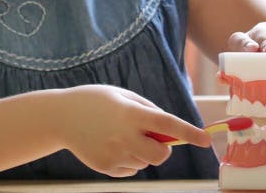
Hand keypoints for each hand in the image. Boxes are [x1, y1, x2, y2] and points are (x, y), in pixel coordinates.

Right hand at [57, 85, 210, 177]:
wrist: (60, 117)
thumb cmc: (97, 101)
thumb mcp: (123, 96)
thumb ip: (148, 111)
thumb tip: (168, 130)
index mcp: (130, 114)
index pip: (167, 125)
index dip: (189, 132)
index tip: (205, 140)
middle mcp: (123, 136)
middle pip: (160, 156)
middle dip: (164, 150)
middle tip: (154, 139)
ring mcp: (113, 154)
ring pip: (145, 162)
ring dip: (142, 152)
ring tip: (120, 135)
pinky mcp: (105, 168)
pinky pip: (130, 169)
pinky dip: (128, 160)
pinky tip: (111, 145)